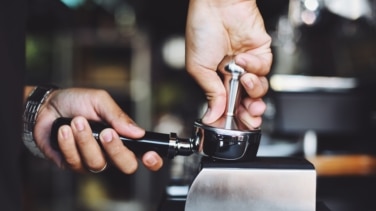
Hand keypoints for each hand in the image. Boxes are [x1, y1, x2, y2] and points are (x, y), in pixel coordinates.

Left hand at [33, 88, 162, 173]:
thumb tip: (138, 132)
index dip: (152, 161)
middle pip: (126, 166)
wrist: (46, 105)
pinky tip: (64, 130)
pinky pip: (75, 161)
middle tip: (106, 132)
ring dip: (86, 140)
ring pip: (98, 163)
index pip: (143, 155)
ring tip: (77, 121)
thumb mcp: (100, 101)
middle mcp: (110, 152)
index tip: (149, 155)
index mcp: (122, 137)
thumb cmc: (77, 102)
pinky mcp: (72, 164)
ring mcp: (91, 160)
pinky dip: (69, 143)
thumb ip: (118, 116)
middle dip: (116, 149)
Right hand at [185, 0, 271, 128]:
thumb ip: (210, 93)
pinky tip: (242, 58)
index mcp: (215, 80)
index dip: (232, 118)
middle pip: (247, 103)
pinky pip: (264, 69)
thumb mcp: (198, 68)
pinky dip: (254, 66)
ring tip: (243, 79)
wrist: (217, 5)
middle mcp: (232, 75)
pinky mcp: (261, 54)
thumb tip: (211, 116)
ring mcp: (247, 66)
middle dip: (250, 114)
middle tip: (250, 118)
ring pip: (259, 90)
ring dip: (253, 90)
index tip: (234, 127)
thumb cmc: (202, 29)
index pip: (227, 106)